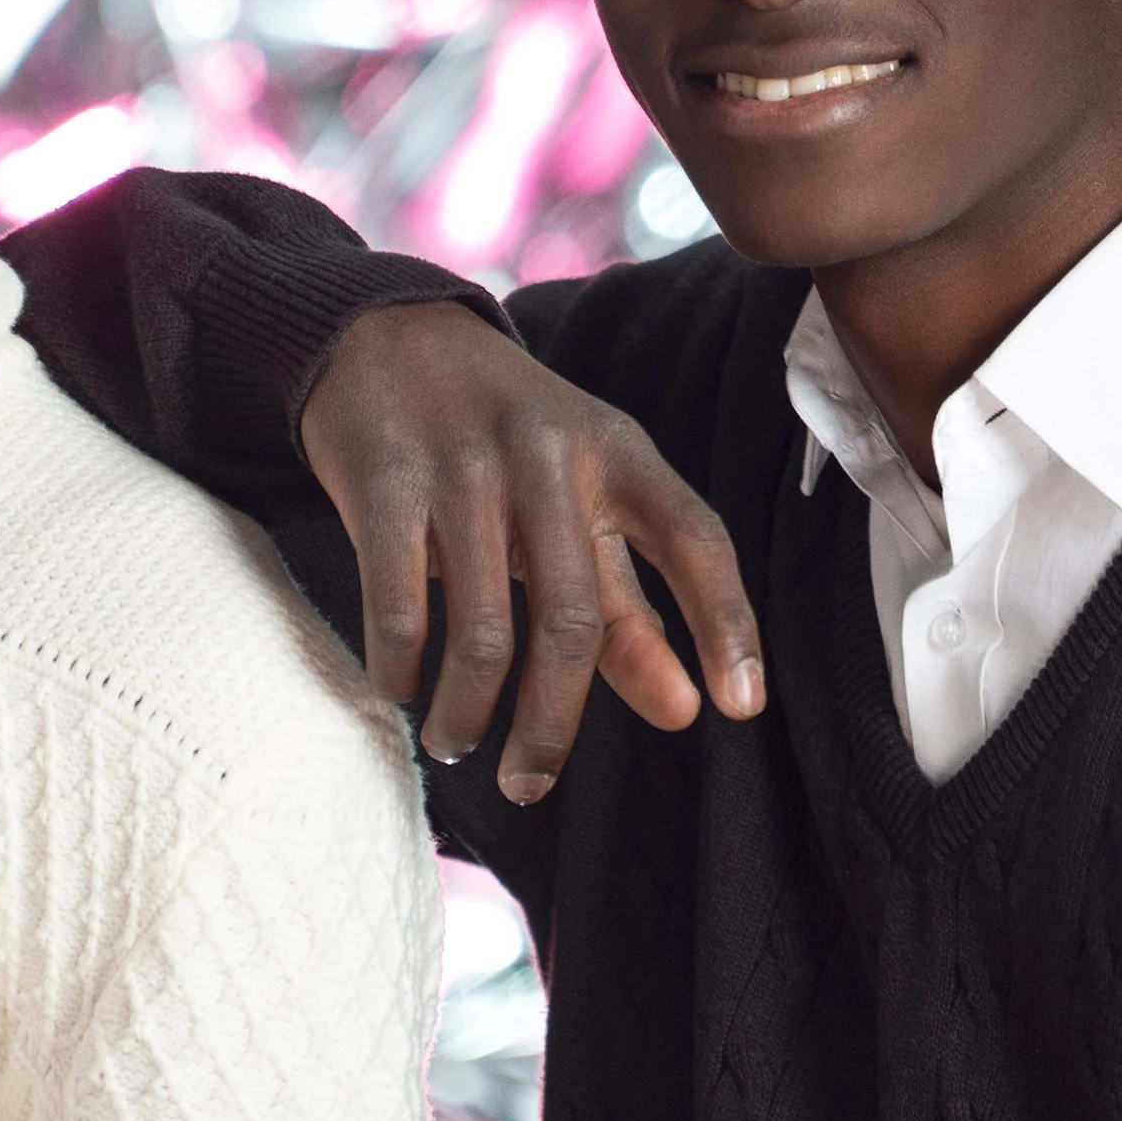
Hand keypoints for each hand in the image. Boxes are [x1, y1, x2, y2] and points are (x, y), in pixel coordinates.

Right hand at [301, 302, 765, 797]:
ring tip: (455, 742)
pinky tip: (401, 690)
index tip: (738, 707)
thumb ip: (631, 607)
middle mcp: (550, 455)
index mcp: (617, 453)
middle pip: (574, 620)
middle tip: (529, 784)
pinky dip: (401, 669)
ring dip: (467, 712)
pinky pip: (399, 606)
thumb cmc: (504, 442)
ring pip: (484, 630)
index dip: (725, 622)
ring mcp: (465, 466)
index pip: (695, 538)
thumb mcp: (581, 504)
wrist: (383, 336)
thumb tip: (688, 713)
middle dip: (553, 723)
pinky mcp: (385, 481)